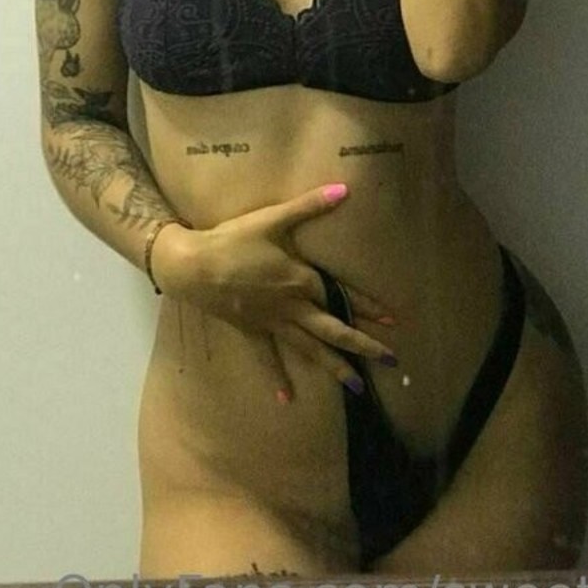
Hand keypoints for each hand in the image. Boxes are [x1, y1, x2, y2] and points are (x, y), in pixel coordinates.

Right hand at [154, 183, 398, 403]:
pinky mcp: (253, 331)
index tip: (393, 320)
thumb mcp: (274, 219)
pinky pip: (269, 358)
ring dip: (335, 368)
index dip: (368, 306)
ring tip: (357, 388)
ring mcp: (273, 323)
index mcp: (302, 279)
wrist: (194, 267)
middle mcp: (293, 306)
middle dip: (364, 345)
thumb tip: (345, 188)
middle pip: (334, 330)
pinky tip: (287, 399)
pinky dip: (278, 377)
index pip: (342, 295)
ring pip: (310, 350)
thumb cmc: (235, 240)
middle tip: (392, 361)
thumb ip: (310, 205)